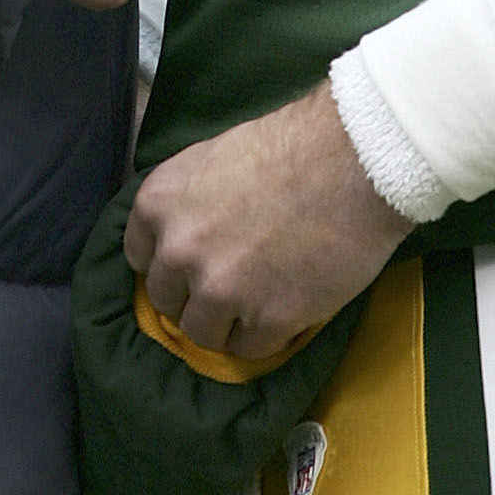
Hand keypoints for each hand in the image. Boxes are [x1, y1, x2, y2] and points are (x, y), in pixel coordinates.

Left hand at [124, 84, 409, 362]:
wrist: (355, 159)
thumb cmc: (292, 146)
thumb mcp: (214, 160)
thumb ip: (187, 203)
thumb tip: (183, 237)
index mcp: (158, 203)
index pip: (139, 257)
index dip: (170, 264)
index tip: (193, 264)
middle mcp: (179, 250)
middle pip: (168, 301)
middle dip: (196, 296)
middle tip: (233, 283)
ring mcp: (221, 289)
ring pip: (203, 333)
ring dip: (227, 323)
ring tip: (260, 301)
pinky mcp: (268, 319)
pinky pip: (249, 348)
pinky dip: (266, 335)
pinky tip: (287, 308)